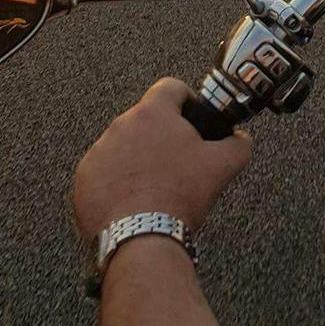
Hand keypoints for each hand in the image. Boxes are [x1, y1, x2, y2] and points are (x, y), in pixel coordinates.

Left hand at [72, 78, 251, 239]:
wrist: (141, 238)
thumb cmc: (180, 197)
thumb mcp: (222, 167)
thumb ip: (238, 144)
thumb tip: (241, 138)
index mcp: (152, 113)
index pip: (170, 87)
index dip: (187, 100)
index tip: (194, 118)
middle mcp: (120, 125)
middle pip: (146, 120)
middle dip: (162, 137)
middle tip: (179, 163)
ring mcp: (98, 152)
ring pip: (123, 146)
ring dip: (138, 159)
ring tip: (156, 186)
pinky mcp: (84, 179)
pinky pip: (103, 172)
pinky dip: (117, 182)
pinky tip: (134, 201)